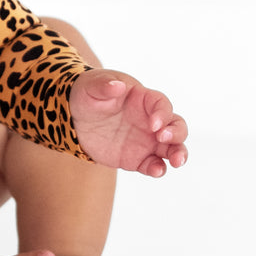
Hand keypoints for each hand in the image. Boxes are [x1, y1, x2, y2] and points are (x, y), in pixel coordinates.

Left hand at [69, 69, 188, 176]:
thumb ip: (104, 85)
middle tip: (164, 138)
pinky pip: (153, 165)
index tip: (153, 124)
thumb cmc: (88, 94)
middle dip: (177, 133)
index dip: (162, 114)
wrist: (76, 117)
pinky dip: (158, 169)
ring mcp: (146, 140)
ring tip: (176, 161)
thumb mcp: (91, 86)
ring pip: (172, 148)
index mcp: (142, 99)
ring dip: (179, 154)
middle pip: (176, 126)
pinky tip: (156, 171)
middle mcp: (150, 120)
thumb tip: (117, 86)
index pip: (161, 104)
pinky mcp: (137, 158)